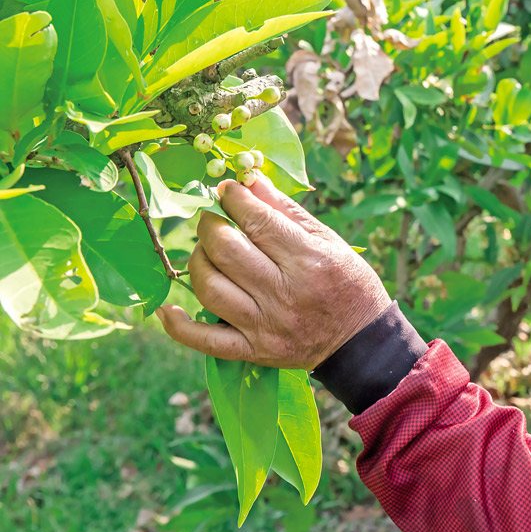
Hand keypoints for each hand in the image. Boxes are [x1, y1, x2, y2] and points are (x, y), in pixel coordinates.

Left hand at [156, 172, 391, 369]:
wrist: (361, 342)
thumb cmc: (348, 283)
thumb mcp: (328, 241)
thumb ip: (287, 211)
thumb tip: (249, 180)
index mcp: (309, 261)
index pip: (258, 221)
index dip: (234, 198)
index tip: (227, 190)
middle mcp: (284, 294)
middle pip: (226, 250)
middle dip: (211, 224)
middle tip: (214, 217)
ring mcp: (265, 325)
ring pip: (210, 287)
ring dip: (198, 260)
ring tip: (207, 251)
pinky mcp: (253, 350)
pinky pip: (203, 339)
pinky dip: (177, 324)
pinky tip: (168, 308)